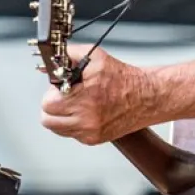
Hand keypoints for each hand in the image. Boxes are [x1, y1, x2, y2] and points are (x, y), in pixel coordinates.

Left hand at [39, 45, 154, 144]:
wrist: (146, 97)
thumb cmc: (123, 78)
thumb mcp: (95, 56)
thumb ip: (69, 54)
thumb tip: (52, 59)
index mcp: (86, 95)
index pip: (48, 103)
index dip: (52, 92)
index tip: (60, 88)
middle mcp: (87, 117)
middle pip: (48, 118)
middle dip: (53, 105)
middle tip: (65, 96)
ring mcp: (90, 131)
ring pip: (56, 128)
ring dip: (60, 116)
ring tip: (74, 104)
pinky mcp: (93, 139)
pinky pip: (70, 134)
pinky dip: (73, 123)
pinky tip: (84, 112)